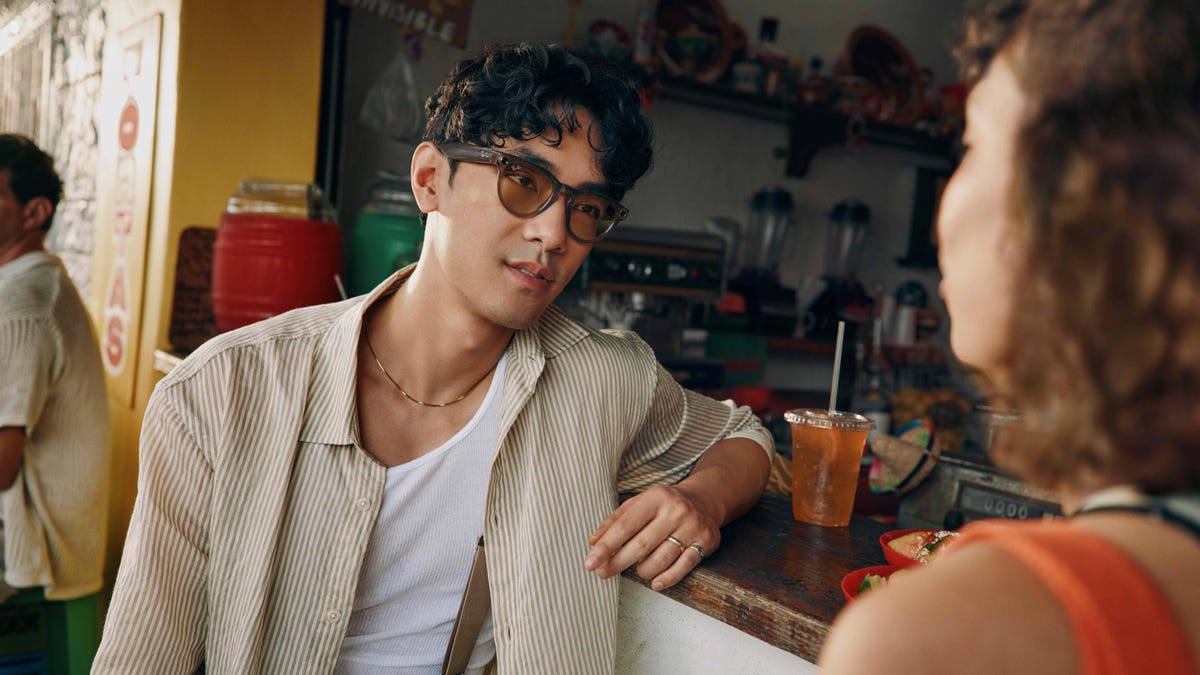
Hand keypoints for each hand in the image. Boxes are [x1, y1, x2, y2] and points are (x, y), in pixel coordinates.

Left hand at [583, 485, 719, 590]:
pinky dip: (667, 578)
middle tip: (603, 573)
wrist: (705, 500)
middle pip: (641, 545)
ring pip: (661, 559)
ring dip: (643, 570)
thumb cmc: (664, 505)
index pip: (625, 526)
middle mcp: (675, 511)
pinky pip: (683, 567)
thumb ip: (615, 521)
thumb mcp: (640, 504)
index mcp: (655, 498)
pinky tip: (655, 582)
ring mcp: (692, 527)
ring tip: (637, 570)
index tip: (590, 562)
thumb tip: (593, 541)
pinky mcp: (705, 542)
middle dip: (618, 562)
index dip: (605, 546)